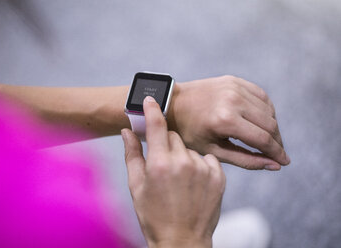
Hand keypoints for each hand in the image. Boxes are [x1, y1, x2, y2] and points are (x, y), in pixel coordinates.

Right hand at [121, 96, 225, 247]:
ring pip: (191, 148)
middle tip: (164, 165)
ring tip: (180, 180)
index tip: (150, 98)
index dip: (152, 110)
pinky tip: (194, 182)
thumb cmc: (154, 215)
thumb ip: (132, 154)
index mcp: (159, 164)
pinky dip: (200, 165)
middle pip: (174, 137)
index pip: (156, 126)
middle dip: (167, 144)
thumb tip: (126, 131)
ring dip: (184, 156)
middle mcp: (183, 162)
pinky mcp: (219, 176)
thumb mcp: (136, 186)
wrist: (182, 240)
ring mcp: (203, 169)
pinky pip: (207, 158)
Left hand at [168, 75, 289, 169]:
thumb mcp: (213, 151)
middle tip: (277, 154)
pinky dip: (266, 110)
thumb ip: (246, 159)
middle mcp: (233, 100)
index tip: (285, 162)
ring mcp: (234, 87)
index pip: (263, 139)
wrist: (172, 104)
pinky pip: (261, 96)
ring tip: (268, 140)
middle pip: (270, 124)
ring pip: (269, 110)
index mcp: (225, 120)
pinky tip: (262, 121)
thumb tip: (274, 165)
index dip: (277, 153)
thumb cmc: (189, 132)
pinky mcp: (235, 81)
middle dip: (277, 142)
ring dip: (273, 127)